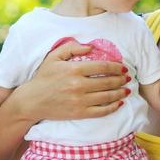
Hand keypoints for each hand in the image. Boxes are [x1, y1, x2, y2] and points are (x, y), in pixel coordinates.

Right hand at [16, 41, 130, 120]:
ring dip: (120, 93)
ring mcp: (80, 101)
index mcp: (74, 69)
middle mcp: (79, 85)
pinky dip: (113, 107)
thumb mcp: (54, 57)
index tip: (123, 67)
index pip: (102, 66)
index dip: (116, 67)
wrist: (32, 101)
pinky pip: (101, 111)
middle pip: (108, 81)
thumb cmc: (44, 77)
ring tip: (127, 89)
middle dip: (121, 79)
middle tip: (128, 77)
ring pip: (107, 96)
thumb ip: (72, 47)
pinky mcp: (79, 113)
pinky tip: (119, 103)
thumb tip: (91, 46)